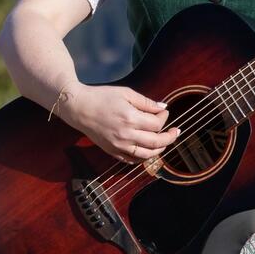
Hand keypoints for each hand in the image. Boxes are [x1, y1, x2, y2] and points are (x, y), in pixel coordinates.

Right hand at [63, 85, 180, 163]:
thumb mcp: (126, 93)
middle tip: (175, 131)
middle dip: (170, 137)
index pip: (157, 124)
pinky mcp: (112, 151)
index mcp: (130, 118)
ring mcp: (118, 145)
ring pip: (146, 154)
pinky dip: (143, 157)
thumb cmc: (101, 97)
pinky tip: (148, 151)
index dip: (164, 117)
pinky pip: (132, 160)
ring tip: (165, 142)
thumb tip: (162, 108)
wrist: (78, 107)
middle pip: (156, 142)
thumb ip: (146, 102)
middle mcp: (126, 135)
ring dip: (159, 149)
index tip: (163, 112)